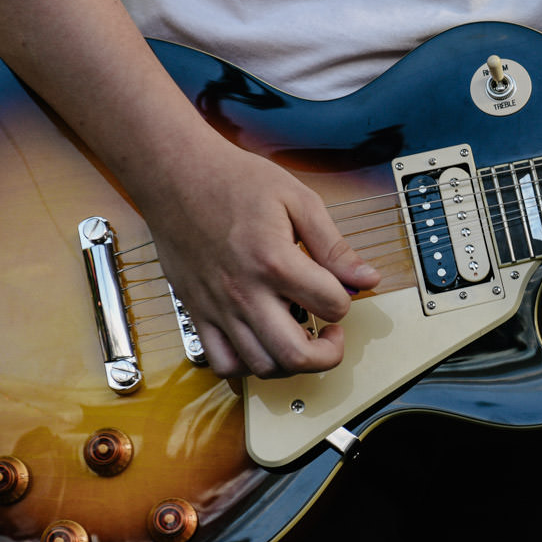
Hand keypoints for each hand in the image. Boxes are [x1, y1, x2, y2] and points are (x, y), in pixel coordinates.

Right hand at [134, 136, 380, 378]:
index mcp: (275, 262)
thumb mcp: (298, 200)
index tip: (340, 289)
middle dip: (328, 354)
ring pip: (261, 367)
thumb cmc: (234, 180)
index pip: (331, 305)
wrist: (175, 173)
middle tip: (332, 334)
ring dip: (291, 362)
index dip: (346, 300)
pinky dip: (247, 365)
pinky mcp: (196, 311)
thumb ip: (334, 246)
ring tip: (299, 337)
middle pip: (296, 356)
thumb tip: (367, 279)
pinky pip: (222, 362)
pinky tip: (262, 343)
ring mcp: (217, 307)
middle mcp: (244, 292)